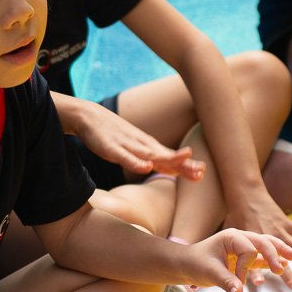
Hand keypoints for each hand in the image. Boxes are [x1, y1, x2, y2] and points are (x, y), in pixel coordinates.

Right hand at [73, 100, 204, 179]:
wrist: (90, 117)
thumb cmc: (114, 135)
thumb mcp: (134, 149)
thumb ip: (150, 159)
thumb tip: (167, 168)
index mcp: (148, 148)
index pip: (171, 159)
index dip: (185, 167)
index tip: (201, 173)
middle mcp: (143, 146)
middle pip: (166, 157)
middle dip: (183, 164)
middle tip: (201, 171)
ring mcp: (129, 146)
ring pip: (151, 155)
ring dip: (167, 158)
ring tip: (184, 159)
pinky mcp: (113, 149)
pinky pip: (126, 157)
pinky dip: (137, 162)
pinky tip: (146, 167)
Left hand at [184, 228, 291, 291]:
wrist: (187, 264)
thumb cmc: (196, 263)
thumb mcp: (209, 272)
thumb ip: (226, 282)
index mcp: (231, 236)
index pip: (249, 250)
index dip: (246, 268)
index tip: (237, 281)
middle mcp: (240, 238)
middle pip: (263, 242)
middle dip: (275, 252)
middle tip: (285, 264)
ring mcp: (245, 247)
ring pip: (266, 246)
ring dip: (280, 252)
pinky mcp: (246, 258)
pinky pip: (263, 258)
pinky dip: (273, 261)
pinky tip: (285, 265)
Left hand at [222, 186, 291, 290]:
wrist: (246, 195)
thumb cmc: (237, 217)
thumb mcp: (230, 235)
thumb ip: (231, 255)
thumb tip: (225, 275)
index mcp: (252, 242)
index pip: (252, 260)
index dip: (255, 271)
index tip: (259, 284)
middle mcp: (268, 238)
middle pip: (280, 259)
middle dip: (288, 274)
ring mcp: (281, 231)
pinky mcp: (288, 224)